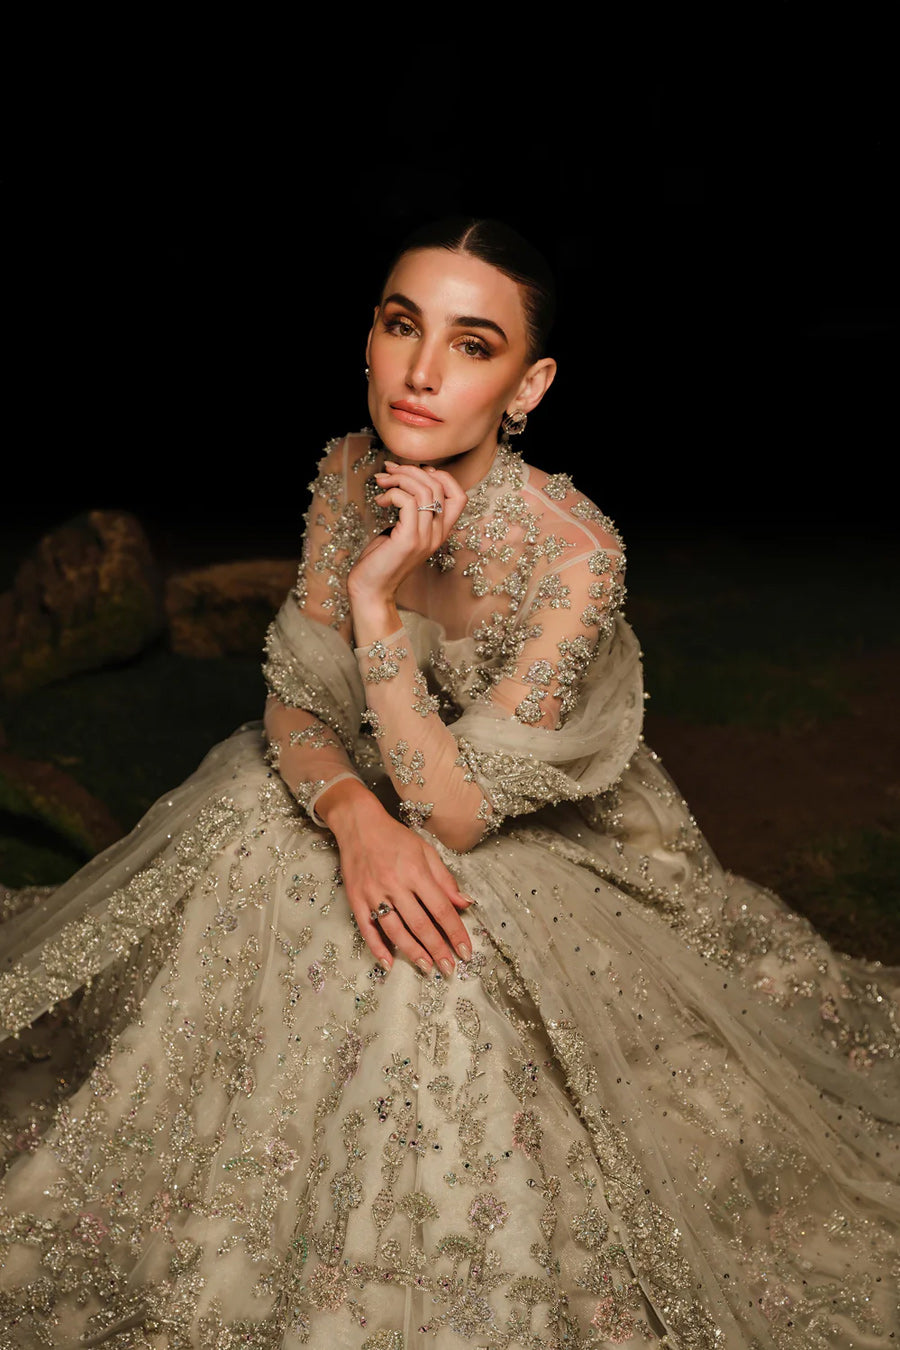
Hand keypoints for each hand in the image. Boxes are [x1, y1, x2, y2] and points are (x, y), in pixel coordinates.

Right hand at [317, 779, 472, 975]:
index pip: (441, 909)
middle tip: (449, 969)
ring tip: (427, 968)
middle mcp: (395, 884)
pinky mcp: (356, 899)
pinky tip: (389, 963)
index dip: (455, 932)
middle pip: (420, 924)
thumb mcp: (426, 850)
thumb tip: (465, 903)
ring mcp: (373, 893)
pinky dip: (377, 948)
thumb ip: (445, 879)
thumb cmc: (395, 837)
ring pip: (395, 930)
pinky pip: (367, 928)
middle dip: (437, 949)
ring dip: (412, 952)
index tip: (465, 951)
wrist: (359, 824)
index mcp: (416, 872)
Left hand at [347, 463, 466, 606]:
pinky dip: (393, 493)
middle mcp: (437, 534)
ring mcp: (425, 538)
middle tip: (388, 472)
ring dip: (400, 479)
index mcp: (439, 532)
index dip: (441, 476)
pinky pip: (408, 502)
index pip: (459, 496)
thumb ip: (409, 510)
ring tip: (382, 484)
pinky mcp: (409, 540)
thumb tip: (402, 479)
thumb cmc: (381, 559)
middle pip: (439, 486)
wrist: (371, 590)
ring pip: (424, 490)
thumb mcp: (401, 530)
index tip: (415, 473)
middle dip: (411, 471)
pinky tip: (380, 501)